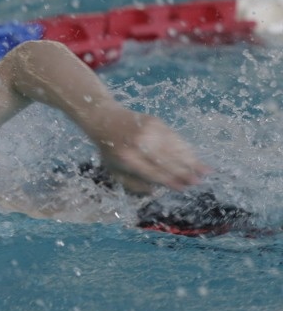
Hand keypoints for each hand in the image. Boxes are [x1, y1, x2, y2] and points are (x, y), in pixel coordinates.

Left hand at [95, 109, 209, 193]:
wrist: (105, 119)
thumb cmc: (111, 150)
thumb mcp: (114, 170)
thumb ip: (133, 183)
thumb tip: (155, 190)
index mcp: (127, 158)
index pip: (153, 172)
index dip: (169, 181)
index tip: (183, 188)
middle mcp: (139, 144)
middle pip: (166, 161)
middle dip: (184, 172)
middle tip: (197, 182)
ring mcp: (148, 131)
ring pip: (174, 148)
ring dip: (191, 161)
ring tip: (205, 171)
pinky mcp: (155, 122)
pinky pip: (174, 137)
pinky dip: (186, 148)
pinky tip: (195, 156)